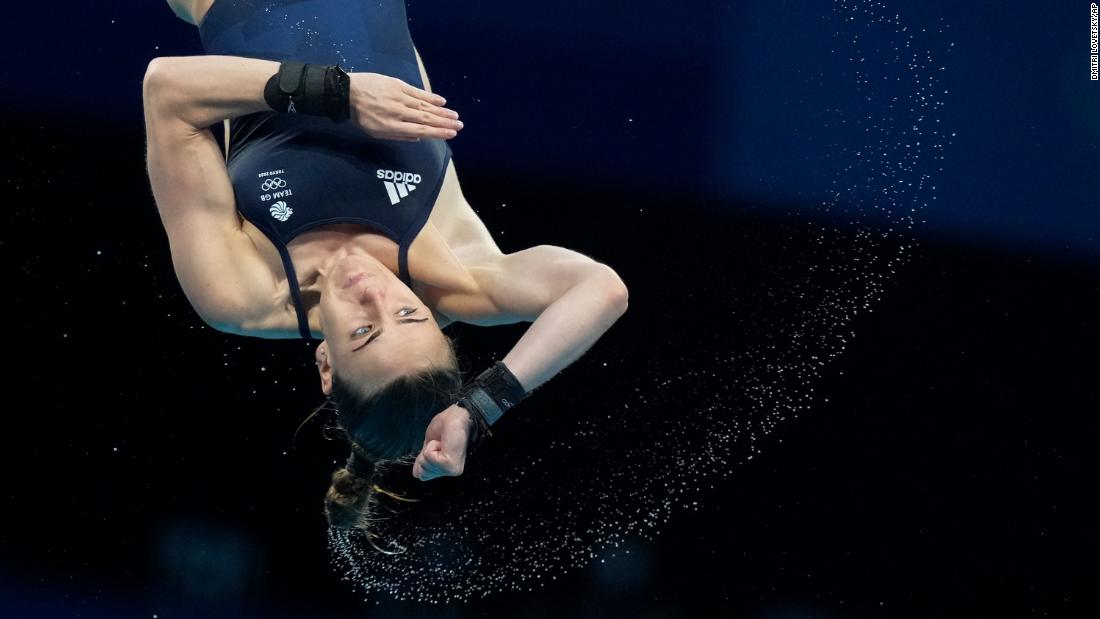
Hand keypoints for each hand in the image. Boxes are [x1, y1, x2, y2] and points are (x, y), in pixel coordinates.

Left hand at [348, 72, 462, 141]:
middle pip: (427, 119)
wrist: (347, 92)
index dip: (438, 133)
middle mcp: (399, 112)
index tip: (451, 134)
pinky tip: (442, 101)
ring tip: (455, 115)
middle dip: (445, 123)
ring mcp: (400, 97)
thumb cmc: (360, 116)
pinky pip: (418, 92)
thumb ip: (398, 136)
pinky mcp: (398, 85)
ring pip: (425, 106)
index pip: (421, 131)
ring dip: (442, 111)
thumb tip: (418, 137)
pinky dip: (431, 97)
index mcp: (392, 127)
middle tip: (460, 125)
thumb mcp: (375, 132)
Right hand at [412, 403, 472, 480]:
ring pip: (425, 465)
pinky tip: (443, 442)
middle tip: (439, 444)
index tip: (434, 448)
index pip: (422, 476)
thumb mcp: (429, 445)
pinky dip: (431, 446)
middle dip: (425, 455)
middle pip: (422, 473)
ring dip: (429, 449)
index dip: (422, 460)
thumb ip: (424, 460)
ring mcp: (451, 470)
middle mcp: (450, 471)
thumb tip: (416, 474)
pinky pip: (429, 457)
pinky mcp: (450, 464)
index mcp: (446, 468)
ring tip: (442, 442)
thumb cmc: (445, 426)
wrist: (455, 416)